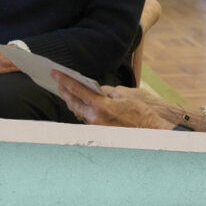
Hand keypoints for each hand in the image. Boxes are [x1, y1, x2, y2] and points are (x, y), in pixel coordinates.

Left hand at [54, 72, 182, 128]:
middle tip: (58, 81)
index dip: (65, 80)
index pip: (77, 90)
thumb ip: (109, 92)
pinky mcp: (99, 132)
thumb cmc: (142, 114)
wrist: (151, 133)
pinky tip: (80, 104)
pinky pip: (86, 119)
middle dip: (64, 91)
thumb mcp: (126, 95)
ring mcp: (96, 127)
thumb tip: (99, 90)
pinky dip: (81, 109)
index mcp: (101, 107)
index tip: (55, 73)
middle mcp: (95, 118)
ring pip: (78, 112)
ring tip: (66, 91)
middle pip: (73, 103)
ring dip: (72, 101)